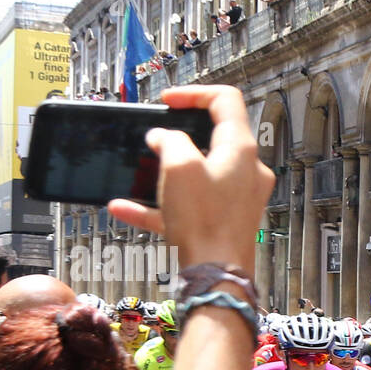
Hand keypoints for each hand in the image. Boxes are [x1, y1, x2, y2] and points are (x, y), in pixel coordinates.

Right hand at [108, 86, 274, 271]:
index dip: (194, 94)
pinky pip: (188, 206)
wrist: (216, 276)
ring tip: (137, 173)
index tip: (167, 101)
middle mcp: (246, 171)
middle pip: (212, 139)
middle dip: (177, 137)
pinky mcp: (224, 221)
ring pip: (197, 174)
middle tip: (153, 139)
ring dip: (163, 172)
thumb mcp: (179, 166)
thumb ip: (169, 140)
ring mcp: (236, 198)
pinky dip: (160, 204)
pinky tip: (124, 208)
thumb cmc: (204, 220)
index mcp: (241, 149)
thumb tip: (163, 137)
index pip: (226, 101)